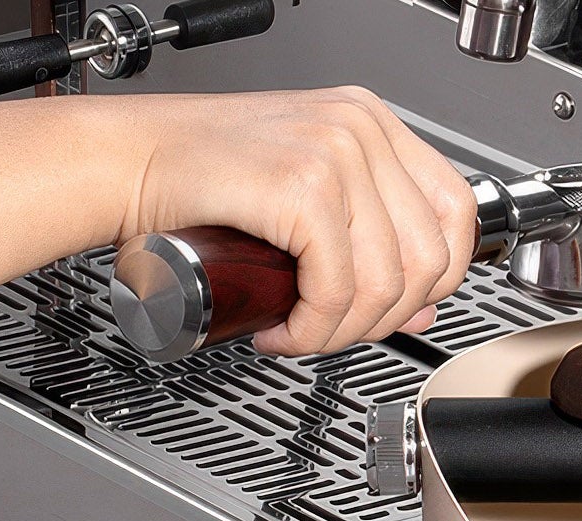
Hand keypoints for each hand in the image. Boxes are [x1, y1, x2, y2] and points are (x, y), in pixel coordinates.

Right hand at [115, 88, 478, 355]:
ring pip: (387, 285)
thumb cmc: (201, 183)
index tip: (402, 308)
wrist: (124, 162)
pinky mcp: (303, 186)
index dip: (441, 279)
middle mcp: (361, 129)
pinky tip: (283, 330)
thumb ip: (370, 241)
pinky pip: (338, 290)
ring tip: (302, 332)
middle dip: (386, 319)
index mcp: (372, 125)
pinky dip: (312, 330)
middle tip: (335, 330)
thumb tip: (424, 303)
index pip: (456, 214)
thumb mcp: (306, 203)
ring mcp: (336, 152)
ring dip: (344, 333)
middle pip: (429, 260)